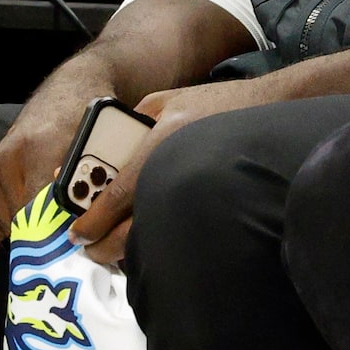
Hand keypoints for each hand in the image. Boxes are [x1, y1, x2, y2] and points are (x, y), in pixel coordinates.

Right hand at [0, 57, 112, 239]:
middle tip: (65, 253)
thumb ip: (93, 185)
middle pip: (21, 218)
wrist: (67, 93)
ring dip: (26, 232)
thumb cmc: (92, 123)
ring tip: (51, 241)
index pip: (39, 209)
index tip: (68, 255)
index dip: (54, 237)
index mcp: (41, 149)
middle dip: (43, 238)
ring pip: (4, 218)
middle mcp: (11, 157)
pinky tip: (31, 227)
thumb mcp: (102, 149)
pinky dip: (8, 223)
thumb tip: (95, 228)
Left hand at [65, 74, 285, 264]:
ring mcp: (199, 188)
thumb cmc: (214, 102)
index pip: (118, 193)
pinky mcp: (214, 198)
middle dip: (105, 244)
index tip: (78, 233)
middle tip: (91, 248)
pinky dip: (155, 236)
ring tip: (114, 248)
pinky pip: (177, 224)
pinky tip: (147, 236)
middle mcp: (178, 169)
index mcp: (160, 142)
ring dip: (129, 248)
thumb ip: (127, 124)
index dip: (94, 219)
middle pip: (133, 226)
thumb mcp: (161, 101)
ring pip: (155, 233)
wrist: (271, 108)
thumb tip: (98, 155)